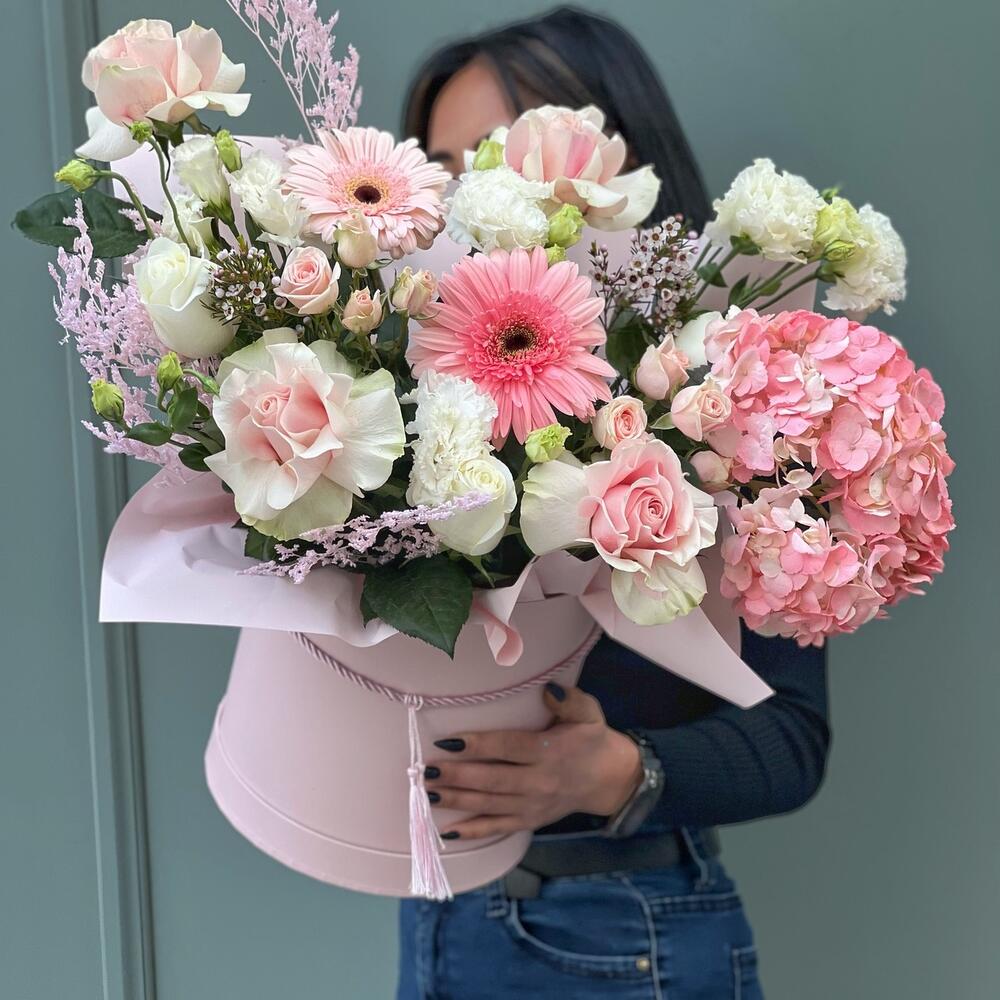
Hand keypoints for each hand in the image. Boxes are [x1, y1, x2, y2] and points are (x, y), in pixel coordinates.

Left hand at [425, 682, 642, 840]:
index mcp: (548, 752)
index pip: (508, 748)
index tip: (448, 742)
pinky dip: (472, 831)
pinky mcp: (529, 821)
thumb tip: (549, 688)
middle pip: (492, 780)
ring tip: (427, 792)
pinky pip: (497, 828)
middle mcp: (538, 782)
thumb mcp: (589, 714)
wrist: (608, 780)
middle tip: (427, 770)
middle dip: (457, 776)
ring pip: (489, 804)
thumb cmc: (591, 739)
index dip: (478, 746)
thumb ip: (570, 700)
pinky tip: (447, 831)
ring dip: (457, 800)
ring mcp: (532, 806)